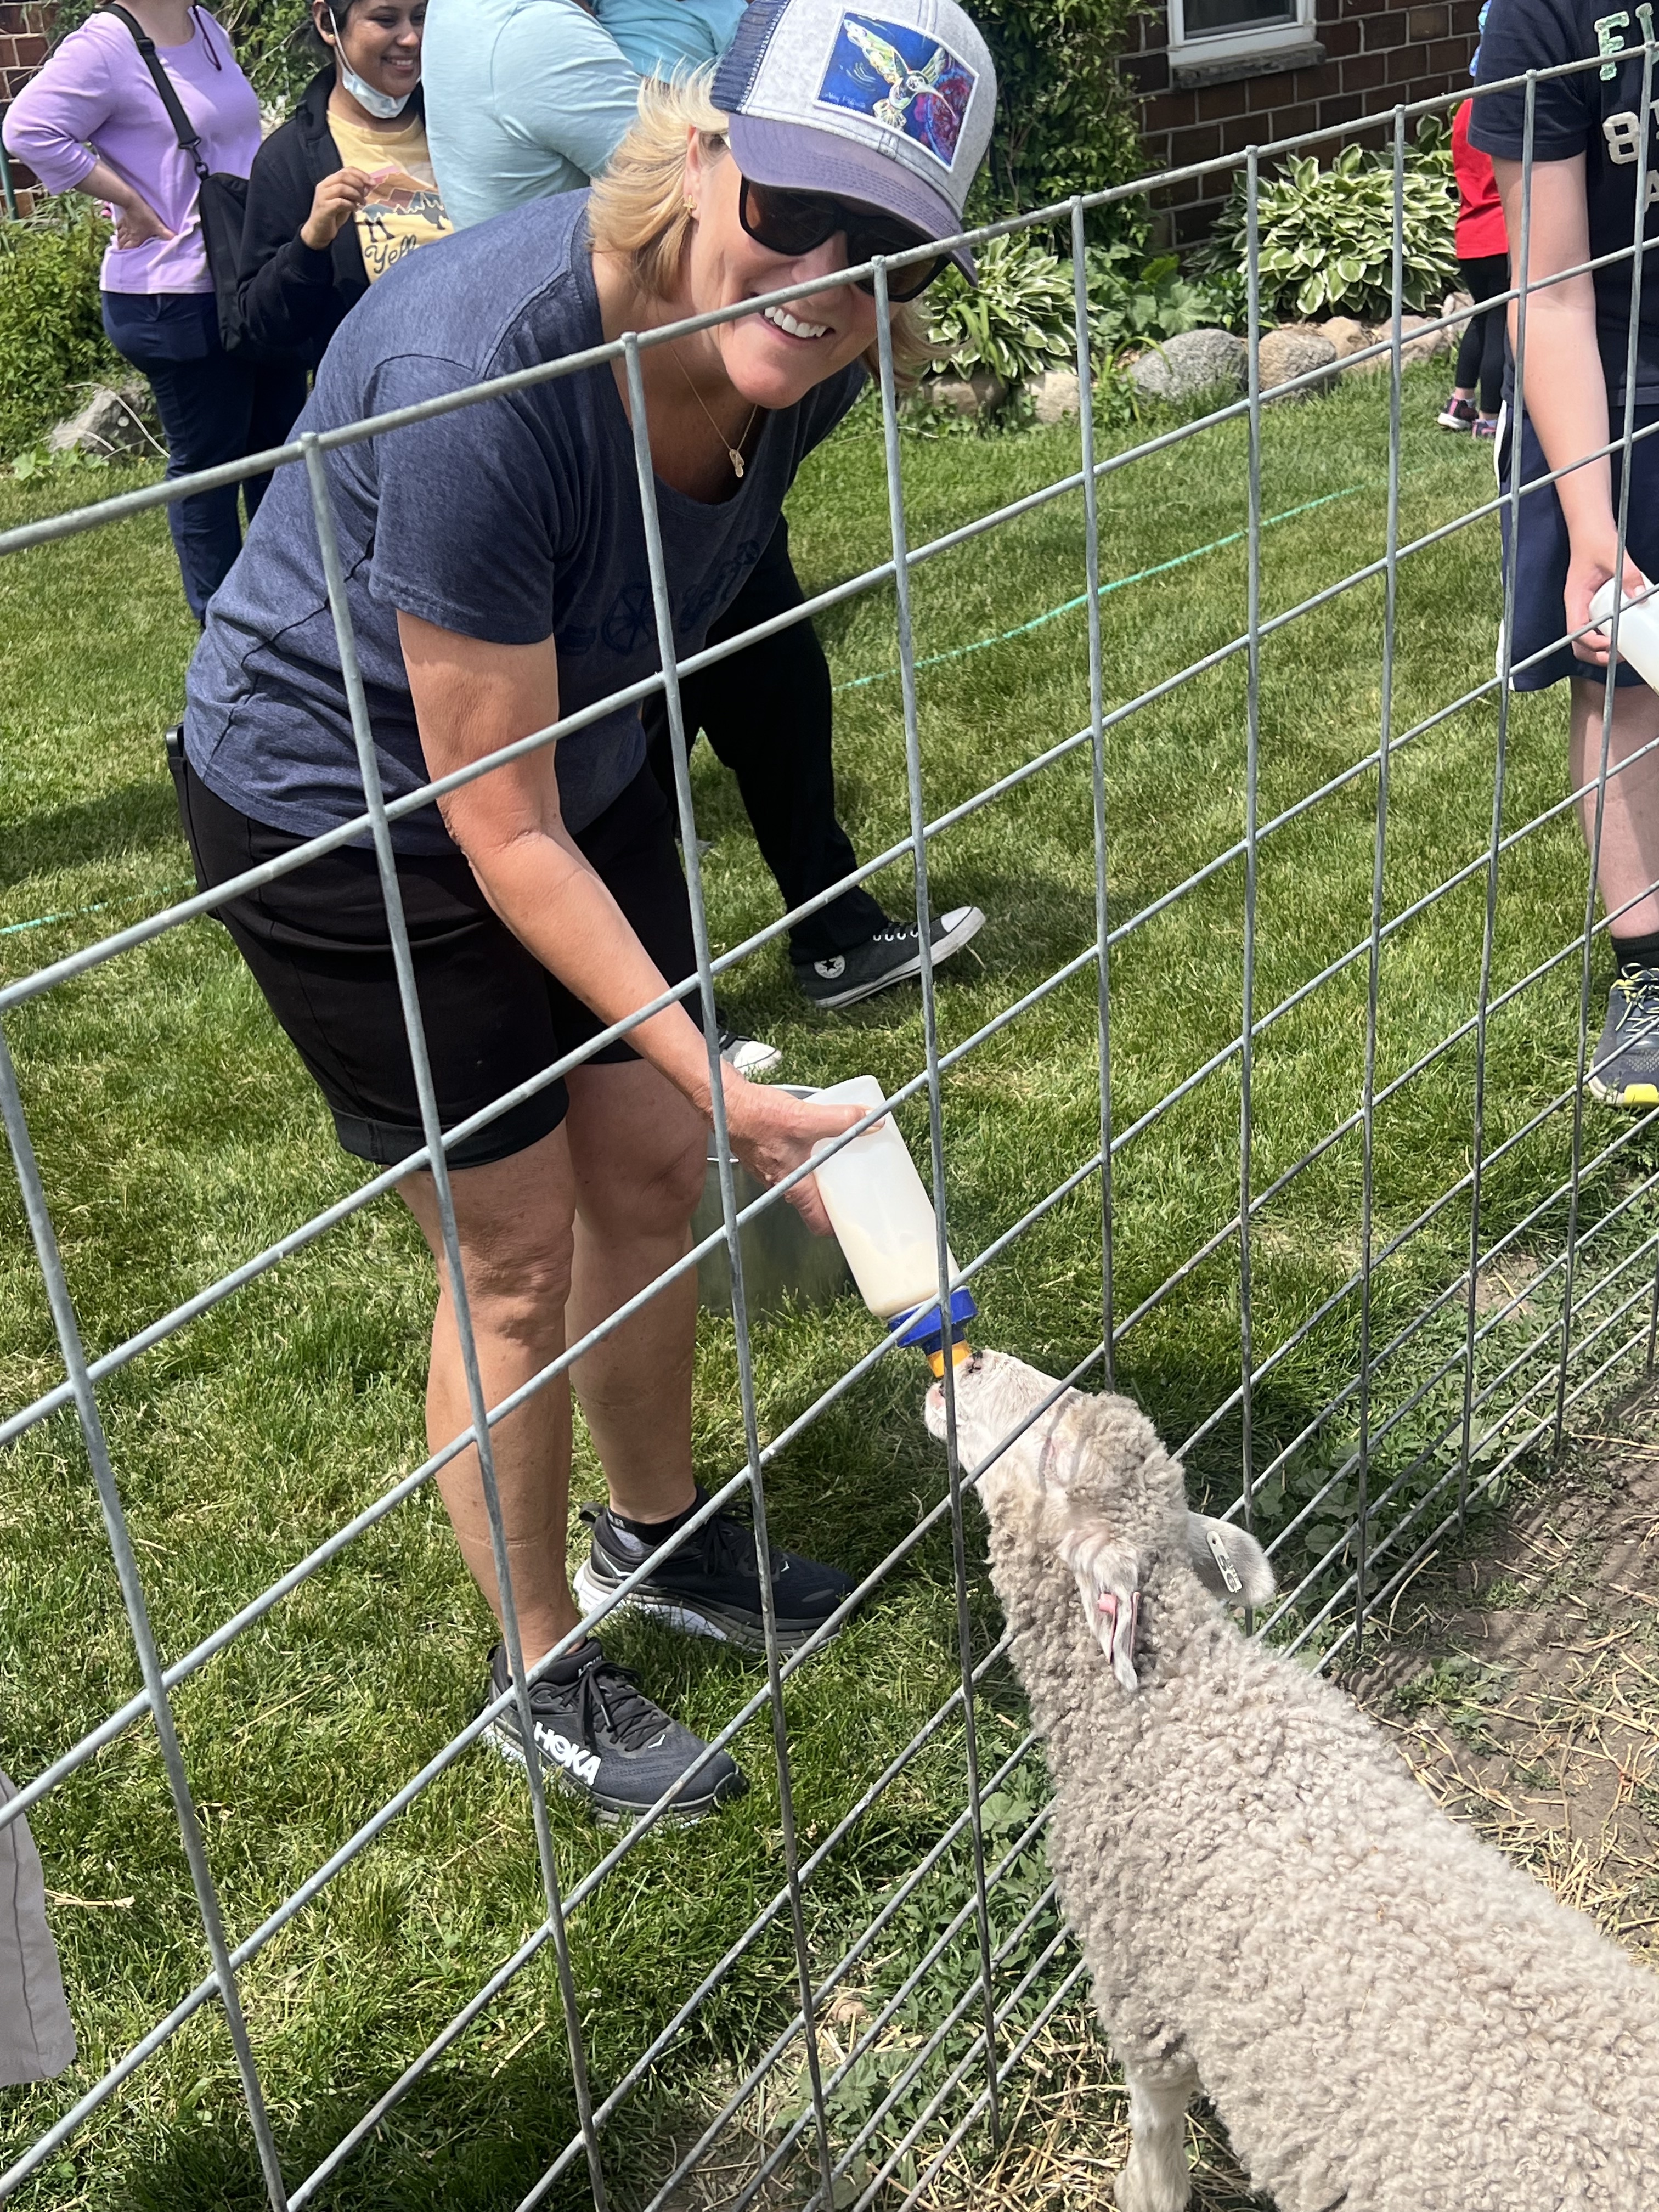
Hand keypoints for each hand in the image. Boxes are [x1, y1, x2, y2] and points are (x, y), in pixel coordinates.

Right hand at [111, 192, 172, 249]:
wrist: (131, 201)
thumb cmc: (144, 214)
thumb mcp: (156, 224)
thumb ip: (165, 233)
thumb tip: (175, 239)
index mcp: (135, 239)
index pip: (127, 250)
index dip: (126, 255)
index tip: (127, 259)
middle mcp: (128, 235)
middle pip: (122, 245)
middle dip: (123, 250)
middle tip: (125, 253)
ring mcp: (124, 227)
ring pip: (119, 238)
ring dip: (120, 242)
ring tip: (122, 245)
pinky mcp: (122, 220)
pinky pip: (118, 228)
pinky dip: (119, 232)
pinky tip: (120, 233)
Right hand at [300, 167, 372, 250]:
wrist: (319, 231)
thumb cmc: (334, 216)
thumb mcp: (346, 201)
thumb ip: (355, 193)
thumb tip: (368, 186)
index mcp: (330, 181)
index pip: (346, 170)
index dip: (361, 174)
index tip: (372, 182)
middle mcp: (324, 185)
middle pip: (343, 176)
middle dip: (359, 183)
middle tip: (367, 194)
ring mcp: (322, 196)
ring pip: (341, 187)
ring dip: (356, 194)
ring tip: (362, 203)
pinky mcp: (324, 207)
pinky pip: (339, 202)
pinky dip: (350, 204)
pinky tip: (354, 209)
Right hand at [718, 1077, 863, 1236]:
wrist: (725, 1102)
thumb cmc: (755, 1116)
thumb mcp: (804, 1119)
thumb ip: (840, 1120)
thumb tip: (869, 1119)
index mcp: (792, 1186)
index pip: (818, 1222)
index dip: (839, 1227)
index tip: (857, 1223)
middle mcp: (782, 1184)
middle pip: (816, 1204)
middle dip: (837, 1198)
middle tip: (860, 1188)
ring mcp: (774, 1171)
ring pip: (805, 1183)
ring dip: (824, 1177)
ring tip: (845, 1163)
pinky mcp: (770, 1155)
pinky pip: (796, 1166)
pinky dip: (811, 1160)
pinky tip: (820, 1142)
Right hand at [1568, 530, 1650, 667]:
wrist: (1591, 529)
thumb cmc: (1595, 539)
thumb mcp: (1613, 554)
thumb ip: (1628, 572)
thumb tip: (1642, 593)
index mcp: (1574, 599)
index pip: (1576, 632)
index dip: (1592, 644)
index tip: (1611, 645)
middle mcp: (1577, 607)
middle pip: (1579, 644)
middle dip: (1596, 655)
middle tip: (1619, 656)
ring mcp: (1584, 607)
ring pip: (1587, 639)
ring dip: (1602, 650)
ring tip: (1622, 650)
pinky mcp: (1594, 604)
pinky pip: (1597, 627)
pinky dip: (1608, 636)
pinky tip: (1623, 633)